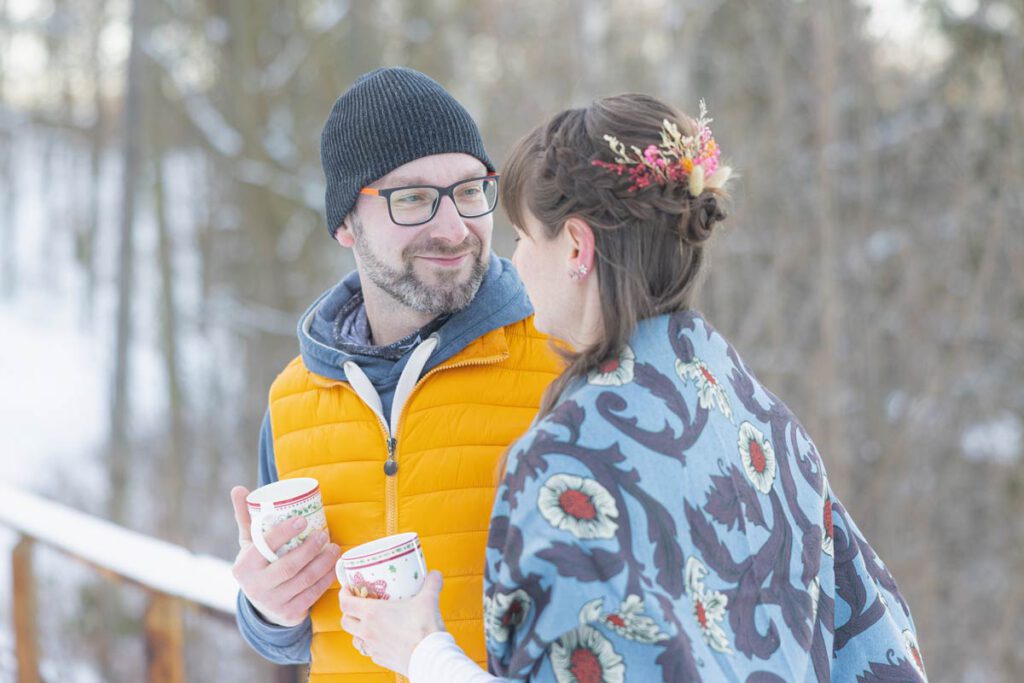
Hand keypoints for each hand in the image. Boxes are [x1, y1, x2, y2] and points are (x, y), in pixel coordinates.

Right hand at [230, 485, 340, 626]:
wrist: (261, 605)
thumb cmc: (258, 564)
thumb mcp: (249, 544)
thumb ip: (245, 517)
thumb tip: (238, 488)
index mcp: (244, 567)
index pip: (264, 547)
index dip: (284, 533)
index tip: (302, 520)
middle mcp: (256, 587)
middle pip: (288, 566)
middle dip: (310, 549)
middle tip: (324, 534)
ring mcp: (273, 603)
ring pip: (304, 580)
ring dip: (323, 563)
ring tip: (334, 548)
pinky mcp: (290, 614)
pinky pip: (313, 595)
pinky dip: (326, 579)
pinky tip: (333, 567)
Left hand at [339, 570, 445, 675]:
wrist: (430, 657)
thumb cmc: (424, 629)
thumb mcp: (429, 599)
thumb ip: (431, 583)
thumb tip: (435, 574)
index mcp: (372, 613)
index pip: (345, 603)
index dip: (343, 594)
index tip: (348, 589)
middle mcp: (368, 631)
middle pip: (345, 621)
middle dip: (347, 612)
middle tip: (357, 604)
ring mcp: (373, 647)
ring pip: (354, 638)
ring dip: (356, 630)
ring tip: (367, 623)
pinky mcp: (381, 659)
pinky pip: (368, 651)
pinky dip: (370, 644)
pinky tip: (381, 639)